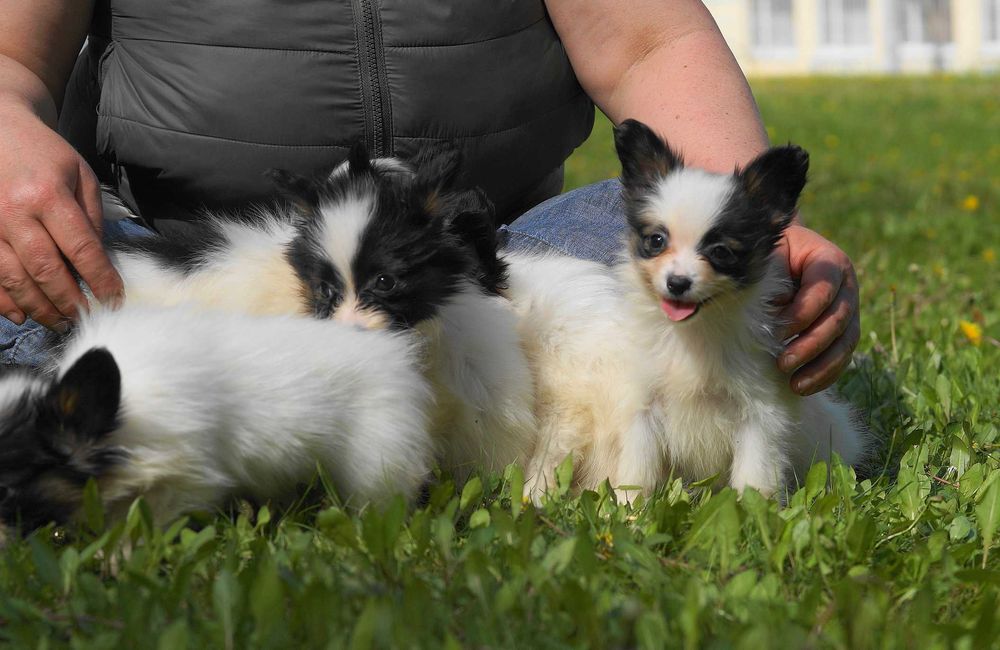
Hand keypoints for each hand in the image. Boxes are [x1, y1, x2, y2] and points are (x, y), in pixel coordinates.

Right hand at [0, 99, 122, 329]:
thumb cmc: (46, 155)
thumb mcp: (80, 177)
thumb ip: (91, 218)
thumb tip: (98, 262)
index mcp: (47, 195)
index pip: (80, 248)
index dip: (99, 279)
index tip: (114, 299)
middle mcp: (13, 212)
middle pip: (44, 269)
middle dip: (69, 301)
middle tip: (86, 318)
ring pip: (13, 278)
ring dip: (38, 307)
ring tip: (60, 322)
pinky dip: (3, 301)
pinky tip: (22, 315)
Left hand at [774, 224, 859, 394]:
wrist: (778, 258)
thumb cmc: (769, 257)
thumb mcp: (769, 260)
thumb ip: (772, 283)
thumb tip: (771, 319)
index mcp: (829, 261)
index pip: (823, 288)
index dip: (802, 313)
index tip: (776, 332)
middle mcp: (846, 286)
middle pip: (838, 319)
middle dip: (811, 345)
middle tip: (783, 363)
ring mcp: (849, 310)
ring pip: (846, 343)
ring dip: (821, 367)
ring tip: (795, 385)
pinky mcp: (844, 332)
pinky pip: (842, 357)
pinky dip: (825, 375)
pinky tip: (803, 387)